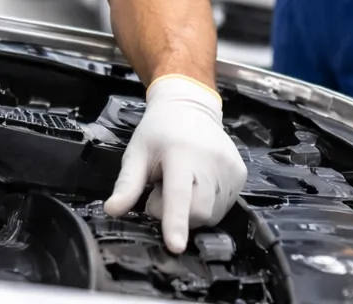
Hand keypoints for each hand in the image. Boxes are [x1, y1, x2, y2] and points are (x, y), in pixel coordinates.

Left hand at [104, 75, 246, 253]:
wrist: (190, 107)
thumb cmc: (158, 132)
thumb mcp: (136, 153)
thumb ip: (127, 184)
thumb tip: (111, 210)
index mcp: (180, 154)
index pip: (178, 194)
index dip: (176, 222)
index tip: (176, 246)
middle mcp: (210, 161)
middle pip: (197, 212)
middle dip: (178, 214)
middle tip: (164, 190)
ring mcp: (229, 168)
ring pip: (212, 214)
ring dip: (193, 210)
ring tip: (183, 184)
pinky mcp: (240, 174)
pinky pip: (224, 206)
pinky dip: (209, 204)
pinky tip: (199, 185)